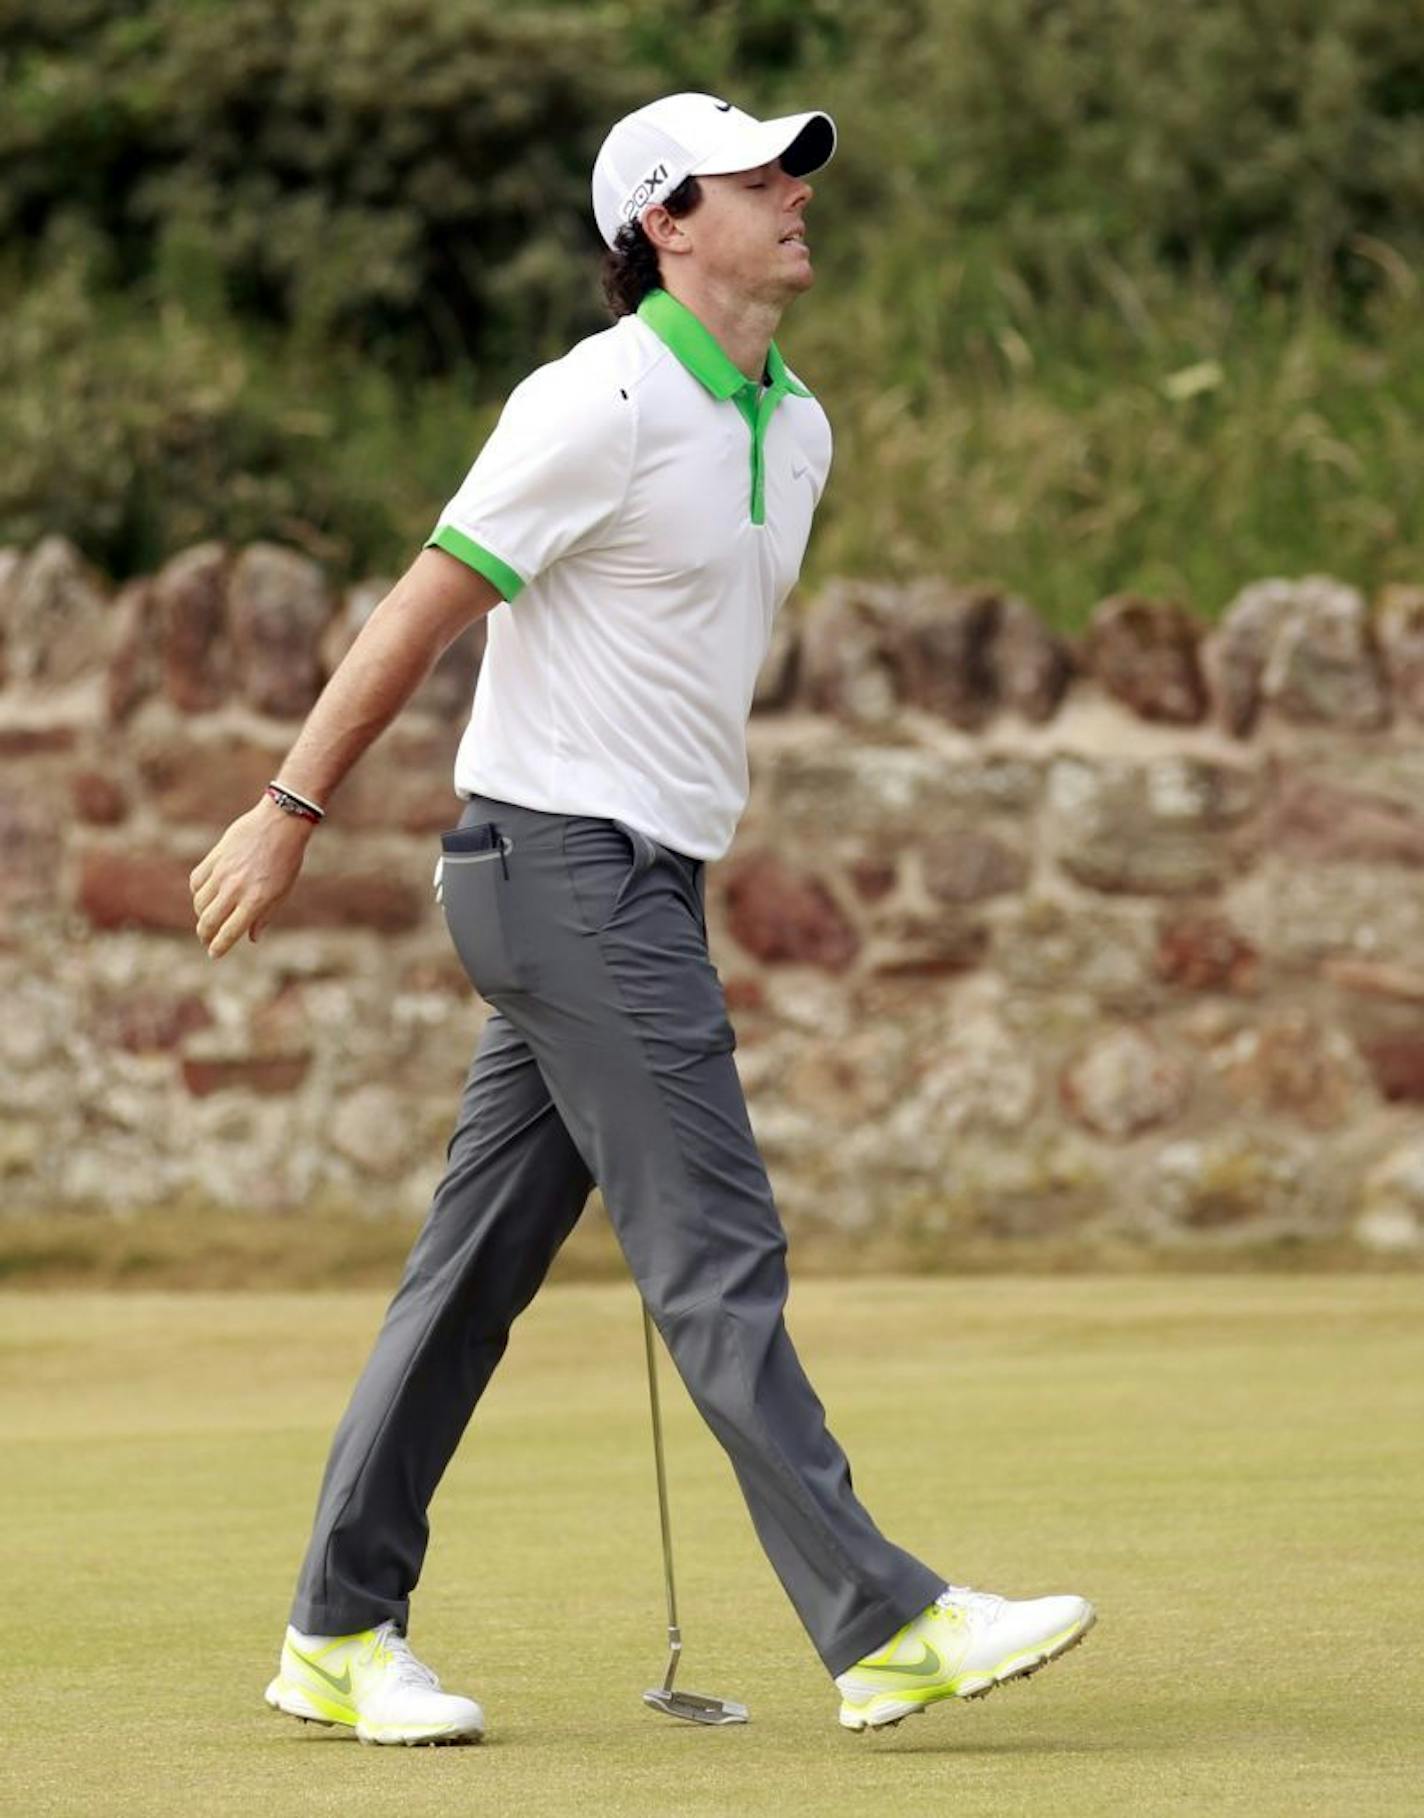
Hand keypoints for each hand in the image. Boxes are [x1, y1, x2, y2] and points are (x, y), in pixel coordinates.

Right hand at [189, 796, 314, 957]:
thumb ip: (264, 916)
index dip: (219, 947)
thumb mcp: (282, 891)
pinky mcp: (214, 857)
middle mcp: (236, 889)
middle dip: (205, 935)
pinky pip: (197, 881)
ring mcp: (222, 872)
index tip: (214, 954)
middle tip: (206, 940)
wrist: (279, 823)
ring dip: (201, 915)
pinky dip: (197, 892)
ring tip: (207, 918)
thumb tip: (251, 938)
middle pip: (208, 921)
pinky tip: (204, 896)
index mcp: (256, 900)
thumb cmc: (286, 860)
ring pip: (200, 902)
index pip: (230, 932)